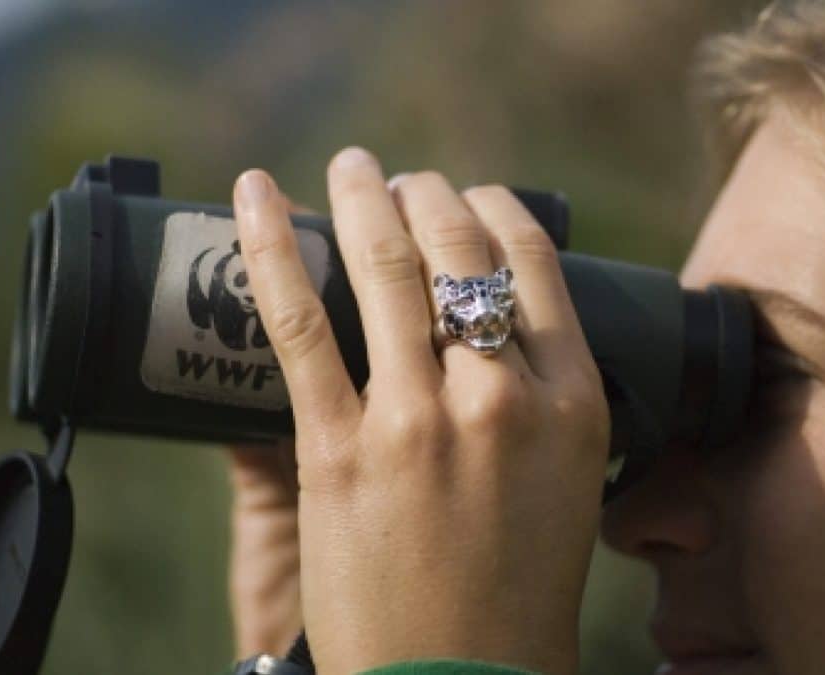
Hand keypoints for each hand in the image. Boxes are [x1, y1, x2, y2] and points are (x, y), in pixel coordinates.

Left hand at [231, 148, 609, 674]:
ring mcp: (418, 420)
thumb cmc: (516, 591)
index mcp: (571, 403)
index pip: (532, 262)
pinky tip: (253, 195)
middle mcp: (501, 398)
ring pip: (386, 266)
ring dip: (362, 195)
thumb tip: (480, 332)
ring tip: (352, 166)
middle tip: (400, 180)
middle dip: (426, 193)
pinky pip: (299, 325)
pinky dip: (269, 248)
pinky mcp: (339, 450)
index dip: (492, 208)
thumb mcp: (563, 487)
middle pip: (459, 249)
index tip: (465, 196)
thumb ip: (533, 406)